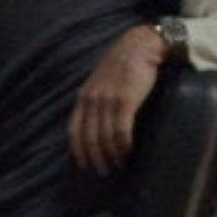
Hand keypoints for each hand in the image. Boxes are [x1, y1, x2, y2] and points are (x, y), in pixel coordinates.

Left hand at [68, 24, 167, 177]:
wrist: (142, 44)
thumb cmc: (124, 63)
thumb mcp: (100, 80)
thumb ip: (95, 100)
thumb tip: (95, 125)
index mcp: (84, 95)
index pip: (74, 131)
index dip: (78, 152)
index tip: (85, 166)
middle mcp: (93, 99)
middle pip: (89, 139)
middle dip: (95, 159)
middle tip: (104, 172)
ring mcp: (108, 99)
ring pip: (104, 138)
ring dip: (111, 155)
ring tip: (118, 164)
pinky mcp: (126, 100)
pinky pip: (120, 131)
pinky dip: (122, 146)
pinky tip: (127, 151)